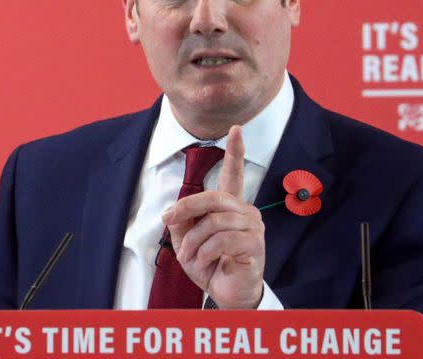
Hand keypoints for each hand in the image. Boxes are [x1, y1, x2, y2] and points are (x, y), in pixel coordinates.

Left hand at [162, 125, 264, 308]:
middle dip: (186, 208)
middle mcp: (245, 212)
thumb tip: (172, 213)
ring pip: (214, 222)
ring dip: (194, 241)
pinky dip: (205, 253)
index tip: (236, 129)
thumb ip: (181, 223)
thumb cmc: (211, 265)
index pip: (234, 174)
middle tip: (168, 220)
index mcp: (230, 207)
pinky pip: (222, 241)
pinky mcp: (254, 245)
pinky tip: (203, 263)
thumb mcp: (188, 242)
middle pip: (213, 197)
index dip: (235, 152)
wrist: (226, 294)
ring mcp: (252, 228)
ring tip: (189, 257)